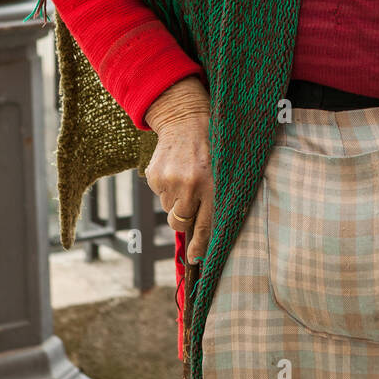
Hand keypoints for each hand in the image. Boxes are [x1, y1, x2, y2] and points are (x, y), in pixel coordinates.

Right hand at [144, 77, 212, 264]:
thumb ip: (219, 201)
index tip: (196, 259)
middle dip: (185, 220)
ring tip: (187, 177)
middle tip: (191, 203)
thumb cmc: (214, 147)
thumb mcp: (225, 171)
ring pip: (170, 209)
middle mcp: (190, 185)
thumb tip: (206, 238)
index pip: (205, 225)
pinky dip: (168, 188)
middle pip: (180, 223)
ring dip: (177, 200)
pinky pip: (160, 195)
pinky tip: (176, 170)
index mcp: (212, 185)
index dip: (199, 245)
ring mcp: (169, 181)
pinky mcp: (154, 176)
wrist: (186, 118)